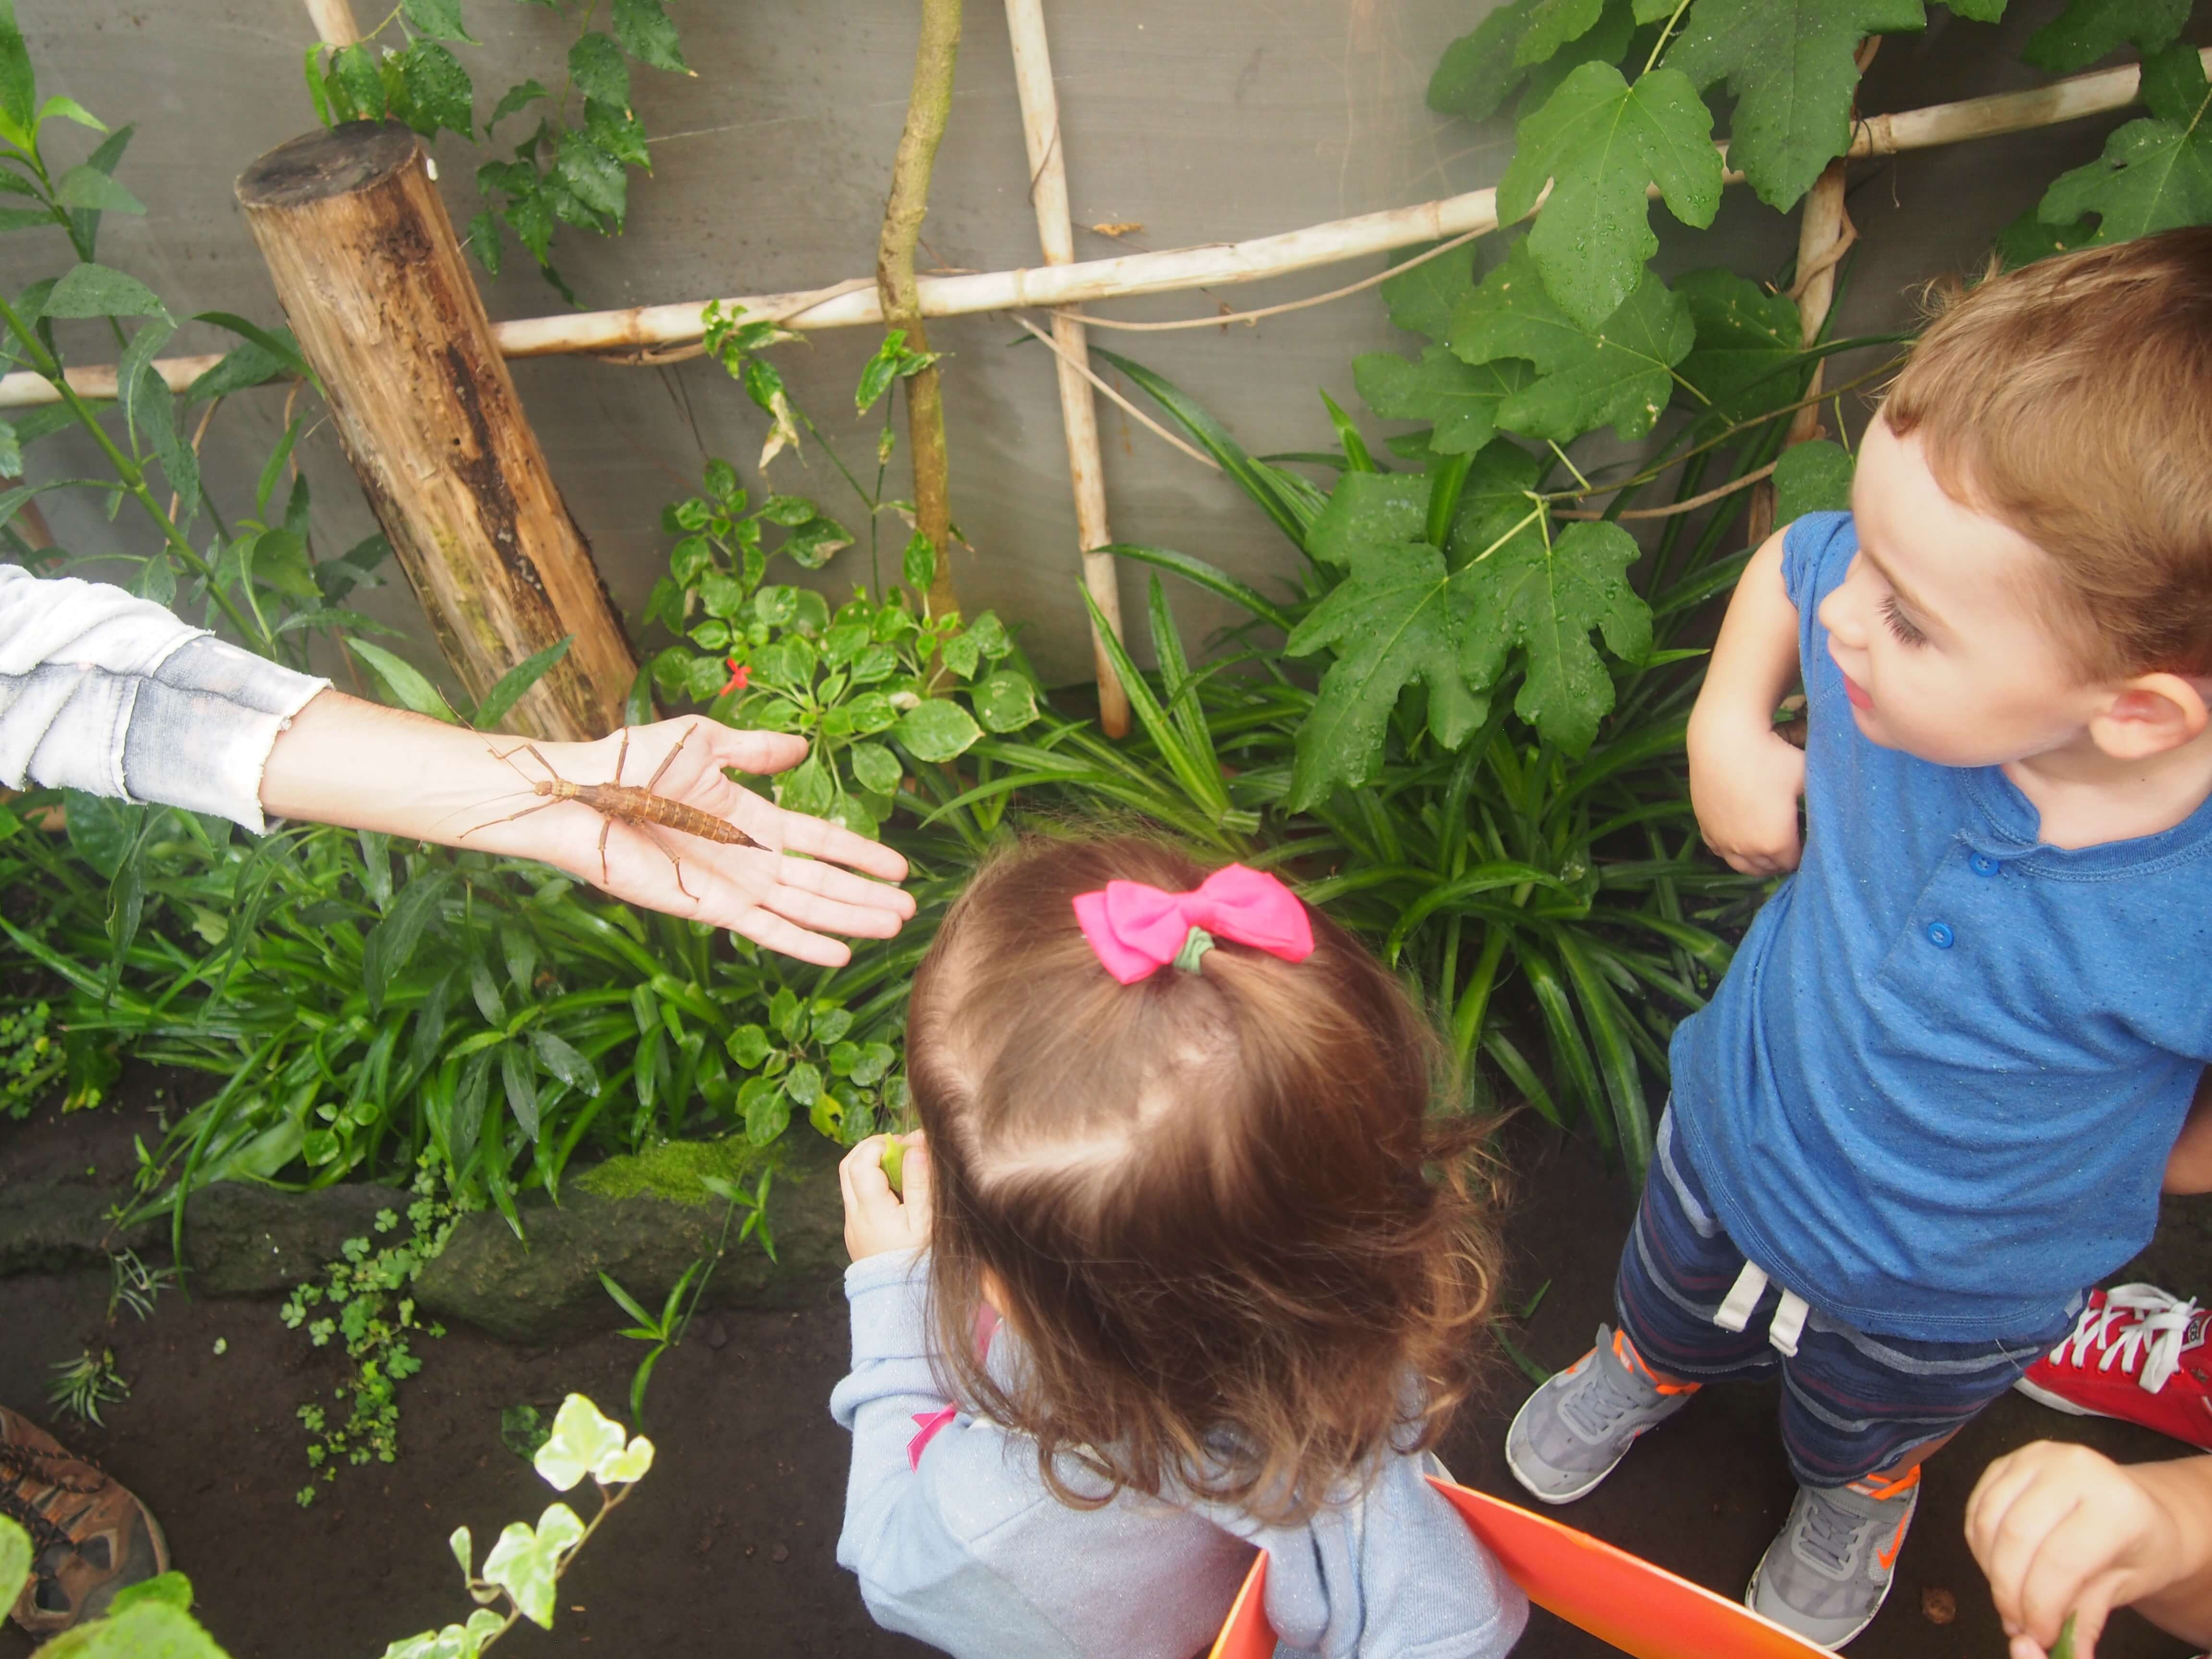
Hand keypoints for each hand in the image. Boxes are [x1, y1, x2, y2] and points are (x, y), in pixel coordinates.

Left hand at [488, 718, 914, 966]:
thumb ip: (755, 750)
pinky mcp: (708, 908)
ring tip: (893, 928)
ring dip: (849, 919)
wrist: (582, 793)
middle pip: (822, 881)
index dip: (859, 852)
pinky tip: (839, 955)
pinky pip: (765, 931)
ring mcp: (732, 886)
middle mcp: (748, 857)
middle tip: (910, 908)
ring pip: (805, 908)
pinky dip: (802, 944)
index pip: (820, 840)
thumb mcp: (703, 740)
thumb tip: (802, 749)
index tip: (898, 865)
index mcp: (750, 817)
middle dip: (866, 895)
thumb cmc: (630, 760)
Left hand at [841, 1132, 929, 1260]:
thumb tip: (914, 1146)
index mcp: (871, 1211)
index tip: (904, 1143)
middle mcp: (855, 1216)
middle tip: (898, 1146)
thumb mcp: (927, 1222)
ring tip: (900, 1166)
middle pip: (847, 1167)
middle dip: (870, 1148)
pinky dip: (872, 1184)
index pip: (860, 1163)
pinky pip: (857, 1200)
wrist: (903, 1302)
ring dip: (870, 1166)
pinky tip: (897, 1191)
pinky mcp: (857, 1234)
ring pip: (850, 1183)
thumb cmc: (921, 1262)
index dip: (879, 1144)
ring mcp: (853, 1226)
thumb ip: (920, 1182)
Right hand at [1688, 715, 1806, 875]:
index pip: (1793, 862)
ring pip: (1741, 865)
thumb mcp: (1807, 776)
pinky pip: (1719, 850)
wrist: (1724, 741)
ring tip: (1766, 846)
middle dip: (1780, 858)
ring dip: (1756, 860)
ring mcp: (1722, 839)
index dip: (1802, 851)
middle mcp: (1747, 848)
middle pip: (1768, 867)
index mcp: (1776, 842)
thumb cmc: (1772, 757)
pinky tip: (1741, 836)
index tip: (1806, 838)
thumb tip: (1838, 807)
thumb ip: (1822, 799)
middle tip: (1790, 841)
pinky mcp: (1705, 826)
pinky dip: (1732, 849)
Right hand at [1966, 1441, 2192, 1658]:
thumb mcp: (2126, 1588)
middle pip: (2017, 1538)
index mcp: (2115, 1503)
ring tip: (2009, 1597)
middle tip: (2017, 1624)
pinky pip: (1976, 1508)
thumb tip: (2064, 1657)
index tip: (2039, 1636)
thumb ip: (2085, 1620)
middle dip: (2009, 1591)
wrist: (2138, 1506)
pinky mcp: (2007, 1459)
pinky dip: (1981, 1547)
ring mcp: (2035, 1457)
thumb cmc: (2138, 1548)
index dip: (2041, 1606)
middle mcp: (2073, 1468)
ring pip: (1988, 1522)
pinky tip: (2000, 1567)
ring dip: (1990, 1571)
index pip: (2062, 1560)